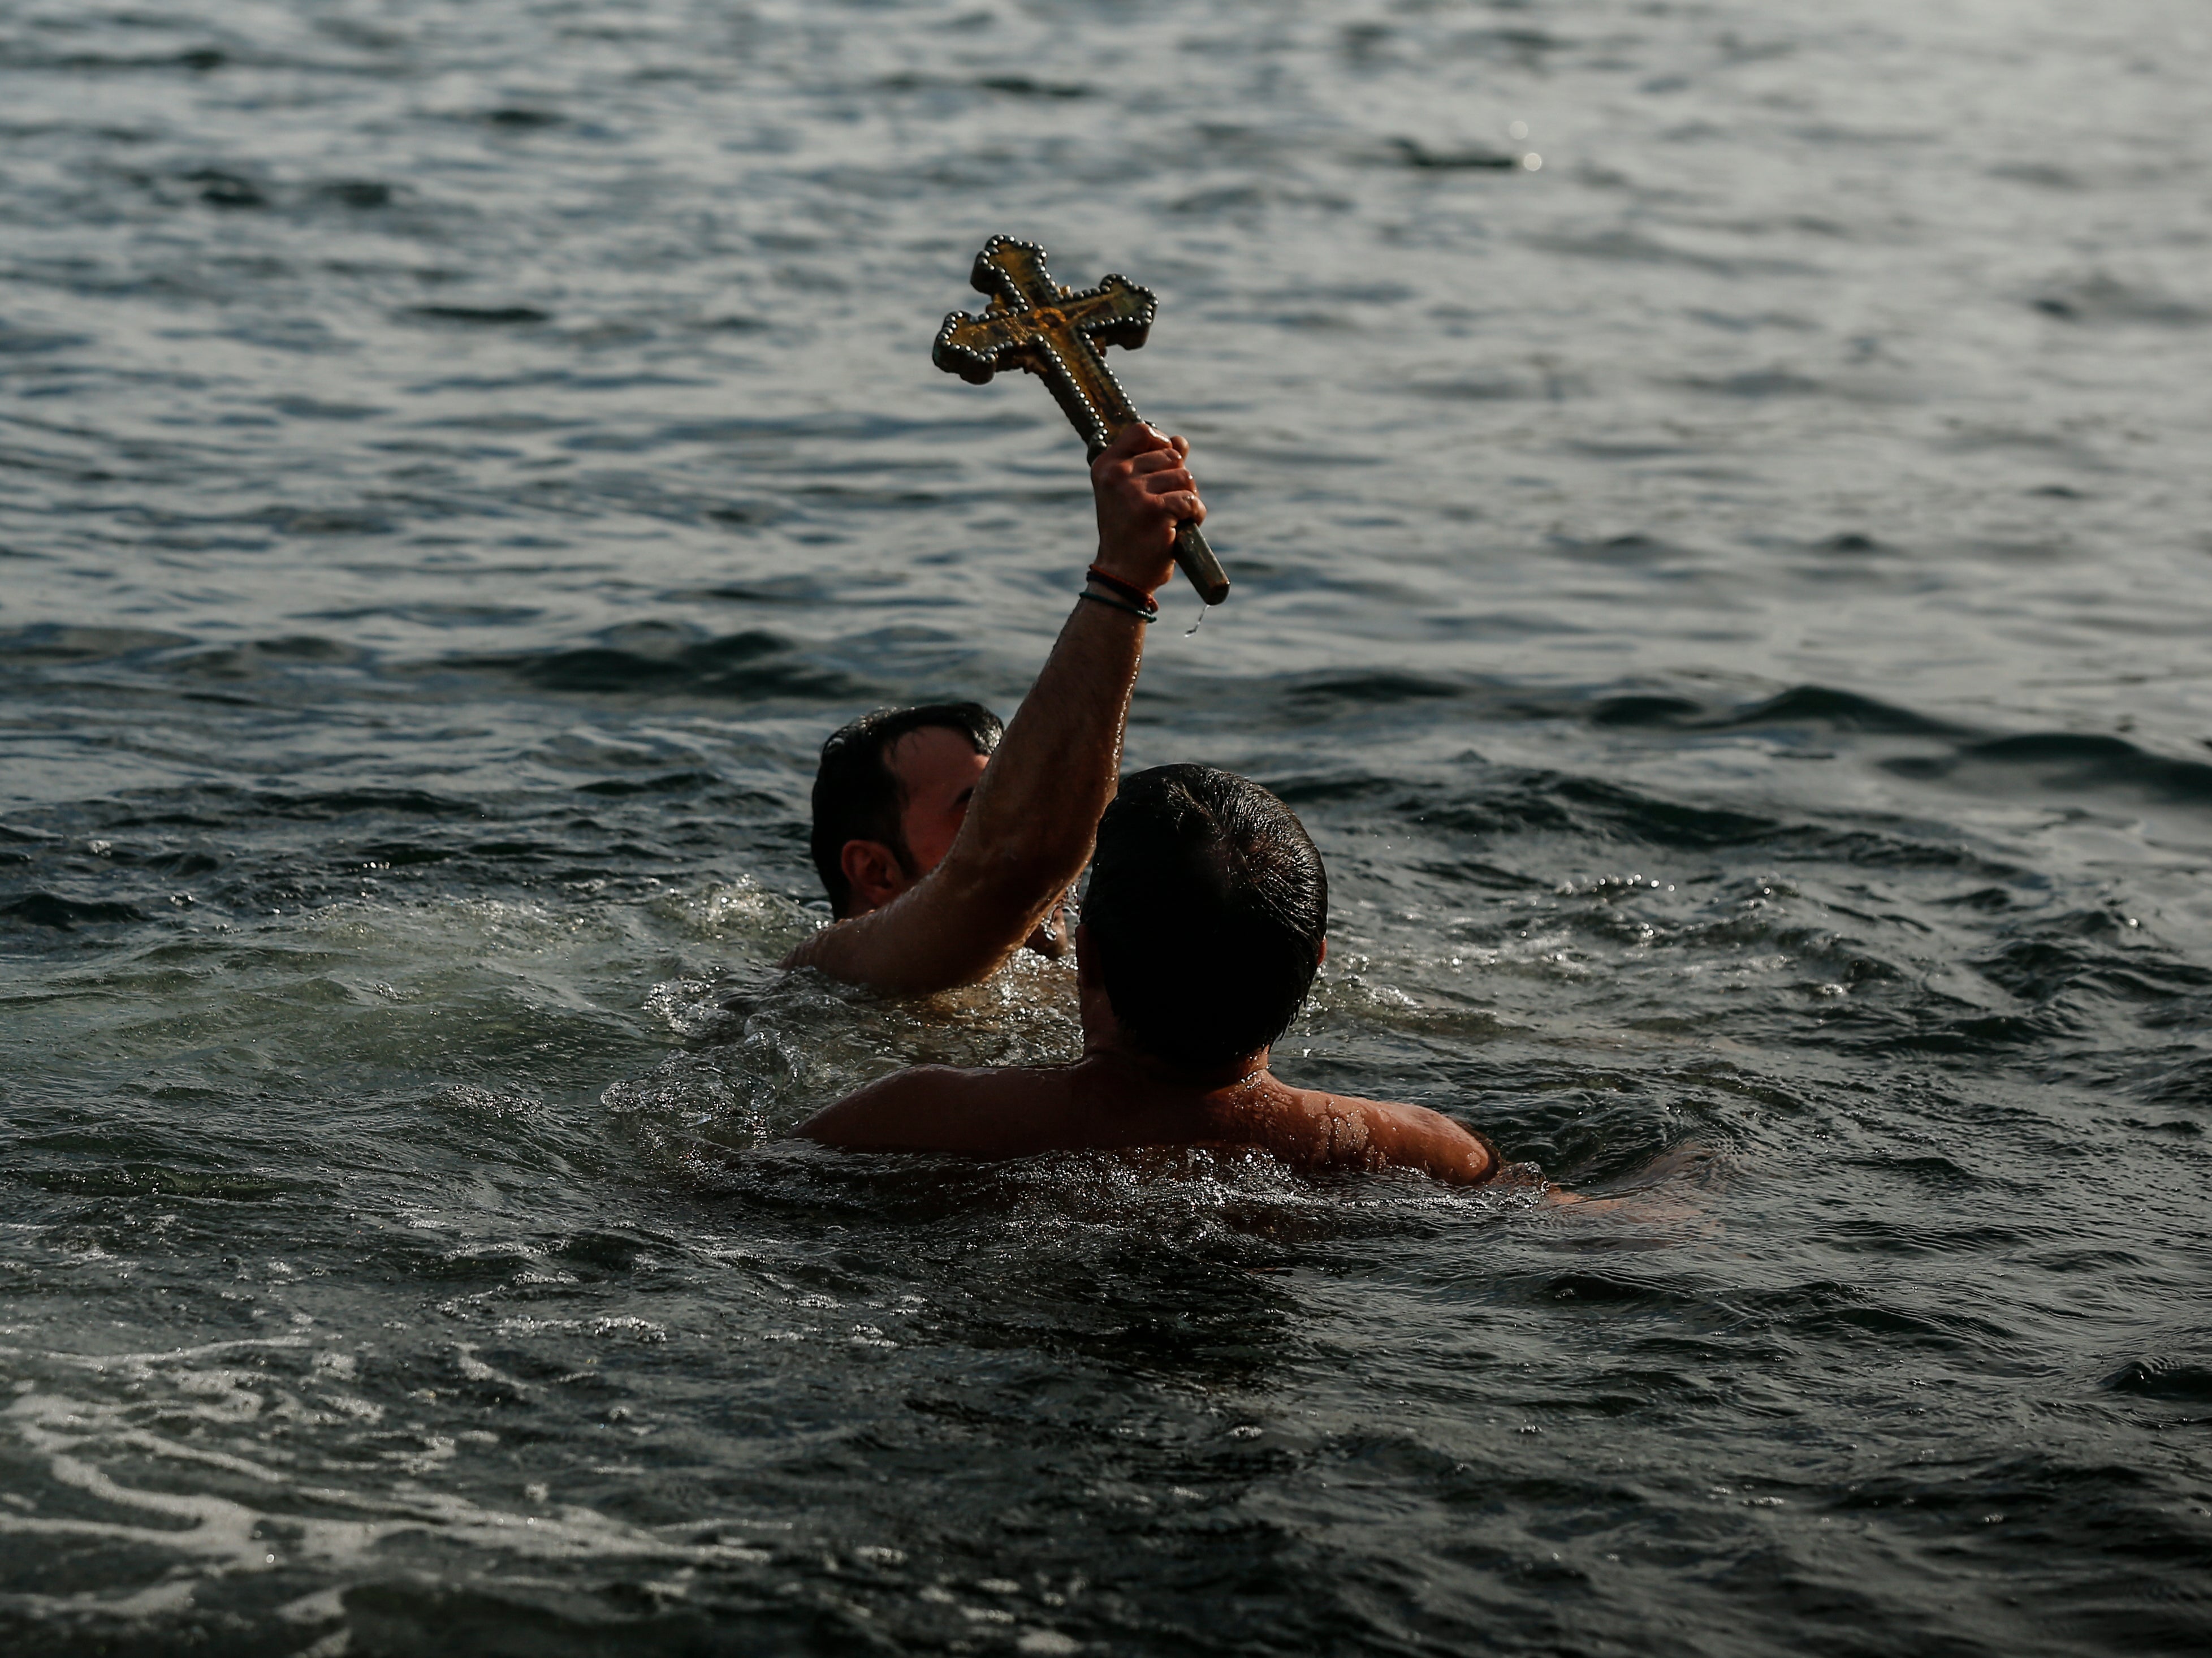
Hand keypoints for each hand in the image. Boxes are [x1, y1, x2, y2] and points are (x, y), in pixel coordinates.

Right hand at [1090, 423, 1202, 594]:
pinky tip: (1183, 527)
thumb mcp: (1134, 493)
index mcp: (1106, 466)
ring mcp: (1135, 492)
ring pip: (1185, 477)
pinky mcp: (1155, 510)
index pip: (1140, 431)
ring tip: (1174, 518)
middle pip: (1171, 455)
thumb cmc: (1129, 533)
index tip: (1166, 460)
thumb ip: (1155, 463)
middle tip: (1168, 504)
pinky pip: (1190, 500)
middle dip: (1179, 479)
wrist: (1122, 575)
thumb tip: (1181, 441)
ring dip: (1188, 497)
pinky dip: (1195, 514)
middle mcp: (1117, 475)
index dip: (1161, 441)